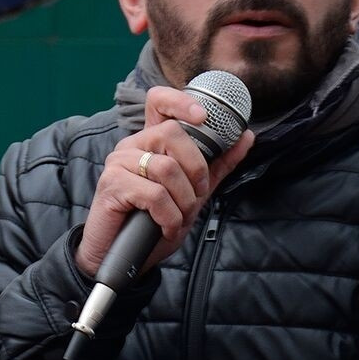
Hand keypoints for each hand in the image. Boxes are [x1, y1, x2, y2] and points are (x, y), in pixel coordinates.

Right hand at [74, 86, 254, 276]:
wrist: (123, 259)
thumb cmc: (154, 223)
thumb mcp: (193, 193)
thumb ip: (217, 164)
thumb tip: (246, 137)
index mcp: (151, 141)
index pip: (160, 101)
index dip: (181, 101)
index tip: (203, 117)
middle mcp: (133, 145)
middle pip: (172, 133)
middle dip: (196, 169)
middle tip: (195, 196)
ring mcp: (119, 162)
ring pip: (166, 167)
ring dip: (183, 200)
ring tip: (179, 217)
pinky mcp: (112, 184)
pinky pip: (154, 194)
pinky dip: (169, 217)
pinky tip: (165, 228)